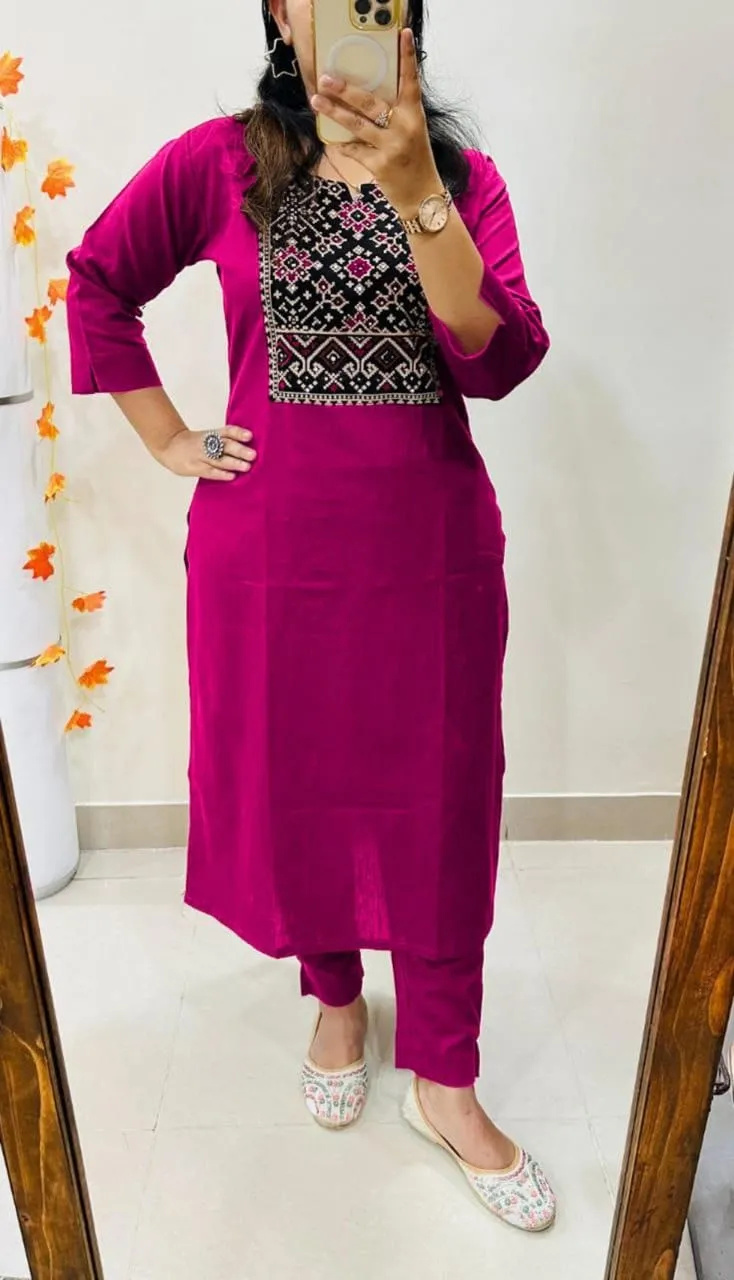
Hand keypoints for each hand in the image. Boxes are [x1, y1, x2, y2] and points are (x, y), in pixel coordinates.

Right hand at [157, 427, 255, 480]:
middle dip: (239, 450)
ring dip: (233, 463)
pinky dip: (221, 474)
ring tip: (246, 466)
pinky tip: (231, 476)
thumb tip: (248, 448)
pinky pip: (209, 471)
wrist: (169, 446)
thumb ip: (224, 441)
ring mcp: (200, 456)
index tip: (250, 436)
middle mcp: (207, 443)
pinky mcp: (194, 467)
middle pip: (224, 445)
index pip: (227, 431)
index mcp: (212, 434)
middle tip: (253, 455)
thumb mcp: (207, 437)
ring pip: (219, 459)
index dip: (238, 433)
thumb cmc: (194, 444)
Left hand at [311, 28, 441, 217]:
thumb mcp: (412, 132)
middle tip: (326, 78)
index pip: (411, 81)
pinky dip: (342, 144)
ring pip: (357, 125)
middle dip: (345, 90)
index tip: (402, 34)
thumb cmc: (415, 161)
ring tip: (316, 101)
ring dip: (334, 112)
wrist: (423, 198)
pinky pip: (354, 149)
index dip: (407, 57)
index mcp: (414, 115)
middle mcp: (404, 128)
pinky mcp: (380, 165)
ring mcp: (391, 147)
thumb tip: (365, 96)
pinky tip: (331, 139)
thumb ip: (395, 114)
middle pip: (370, 103)